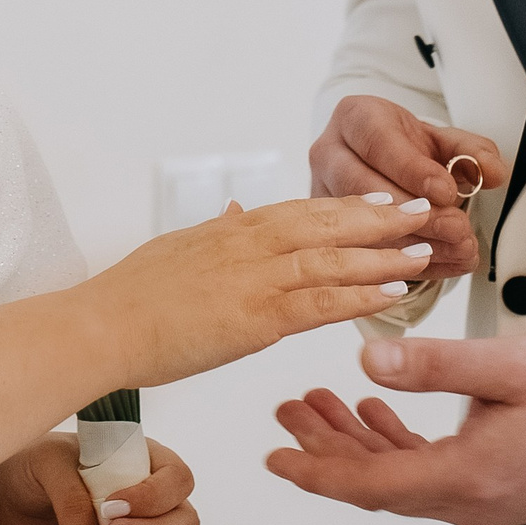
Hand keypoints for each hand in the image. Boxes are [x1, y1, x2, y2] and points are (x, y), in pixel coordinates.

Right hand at [90, 195, 435, 388]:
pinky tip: (393, 295)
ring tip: (425, 251)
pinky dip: (361, 296)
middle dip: (380, 217)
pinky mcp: (254, 317)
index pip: (301, 209)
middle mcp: (247, 244)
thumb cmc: (129, 299)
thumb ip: (215, 232)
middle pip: (327, 223)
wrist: (100, 327)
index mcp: (231, 230)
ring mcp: (253, 279)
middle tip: (424, 211)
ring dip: (383, 255)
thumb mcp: (177, 248)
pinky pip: (321, 304)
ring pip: (333, 259)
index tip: (382, 197)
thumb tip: (236, 211)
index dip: (346, 202)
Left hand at [264, 331, 525, 524]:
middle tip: (286, 410)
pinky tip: (372, 412)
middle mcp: (467, 500)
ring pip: (396, 477)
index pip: (370, 486)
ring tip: (316, 404)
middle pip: (375, 483)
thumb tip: (368, 364)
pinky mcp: (491, 485)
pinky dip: (392, 444)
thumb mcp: (505, 367)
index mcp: (466, 478)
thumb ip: (433, 365)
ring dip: (353, 443)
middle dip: (324, 449)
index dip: (316, 472)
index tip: (273, 459)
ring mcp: (479, 497)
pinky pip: (425, 471)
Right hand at [309, 99, 507, 279]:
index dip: (413, 170)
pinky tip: (440, 263)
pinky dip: (406, 264)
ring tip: (455, 248)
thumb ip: (471, 152)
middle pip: (361, 186)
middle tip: (456, 227)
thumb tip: (491, 171)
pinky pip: (361, 253)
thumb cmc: (406, 150)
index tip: (448, 191)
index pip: (377, 142)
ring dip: (411, 245)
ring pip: (356, 226)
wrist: (380, 163)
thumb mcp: (442, 142)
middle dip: (414, 215)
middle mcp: (329, 154)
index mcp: (355, 118)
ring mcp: (321, 194)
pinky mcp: (325, 231)